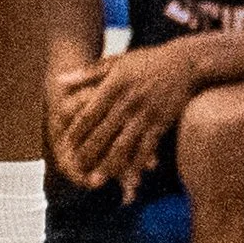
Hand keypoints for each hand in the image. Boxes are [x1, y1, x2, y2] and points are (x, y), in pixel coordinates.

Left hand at [48, 39, 196, 193]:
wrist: (184, 63)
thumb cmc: (146, 61)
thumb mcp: (115, 62)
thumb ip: (87, 74)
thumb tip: (60, 80)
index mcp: (113, 86)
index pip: (90, 112)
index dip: (77, 130)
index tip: (66, 144)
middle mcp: (128, 102)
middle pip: (103, 132)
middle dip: (88, 152)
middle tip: (74, 169)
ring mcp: (146, 115)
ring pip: (123, 145)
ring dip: (108, 165)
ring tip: (96, 181)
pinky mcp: (162, 124)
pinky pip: (147, 148)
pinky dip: (137, 163)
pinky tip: (129, 177)